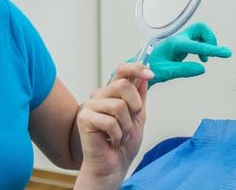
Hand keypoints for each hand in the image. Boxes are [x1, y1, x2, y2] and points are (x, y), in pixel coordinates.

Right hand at [74, 63, 152, 188]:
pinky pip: (110, 121)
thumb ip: (140, 96)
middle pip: (123, 85)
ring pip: (119, 106)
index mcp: (112, 92)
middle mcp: (100, 95)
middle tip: (131, 121)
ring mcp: (91, 105)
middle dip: (135, 106)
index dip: (136, 68)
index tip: (150, 74)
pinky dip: (117, 135)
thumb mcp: (138, 117)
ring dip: (127, 126)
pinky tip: (112, 140)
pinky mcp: (84, 118)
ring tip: (122, 135)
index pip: (122, 70)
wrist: (113, 166)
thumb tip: (144, 75)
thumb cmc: (123, 144)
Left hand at [147, 22, 231, 85]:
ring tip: (204, 58)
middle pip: (200, 28)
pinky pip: (198, 39)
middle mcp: (178, 39)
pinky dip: (203, 47)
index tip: (226, 53)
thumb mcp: (166, 72)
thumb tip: (202, 69)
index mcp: (174, 44)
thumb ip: (183, 70)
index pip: (197, 45)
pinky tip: (200, 58)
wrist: (140, 67)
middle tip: (210, 53)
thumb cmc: (149, 69)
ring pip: (200, 32)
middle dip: (210, 39)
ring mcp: (180, 40)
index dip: (213, 49)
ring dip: (207, 43)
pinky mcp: (182, 44)